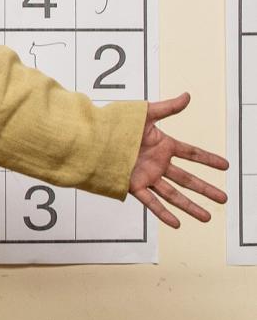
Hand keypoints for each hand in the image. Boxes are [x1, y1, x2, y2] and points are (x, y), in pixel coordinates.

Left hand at [128, 92, 227, 227]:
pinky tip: (177, 224)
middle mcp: (157, 163)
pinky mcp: (133, 185)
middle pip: (187, 179)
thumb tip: (188, 96)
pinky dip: (163, 213)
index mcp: (162, 145)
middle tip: (223, 198)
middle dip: (206, 189)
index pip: (191, 153)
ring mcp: (147, 175)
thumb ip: (168, 107)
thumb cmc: (116, 122)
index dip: (208, 159)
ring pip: (174, 194)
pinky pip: (152, 202)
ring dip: (190, 206)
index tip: (225, 166)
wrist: (92, 136)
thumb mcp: (145, 113)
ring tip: (207, 217)